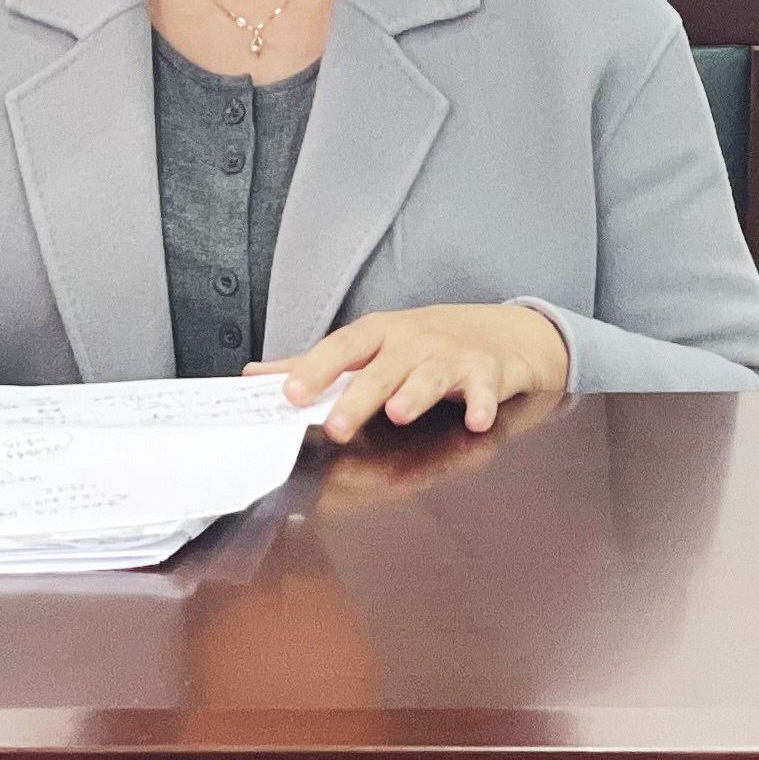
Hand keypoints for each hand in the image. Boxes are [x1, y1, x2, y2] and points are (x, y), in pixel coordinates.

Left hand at [247, 302, 569, 442]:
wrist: (502, 332)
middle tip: (336, 427)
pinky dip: (481, 403)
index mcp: (378, 335)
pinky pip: (484, 389)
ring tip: (399, 413)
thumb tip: (256, 375)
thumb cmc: (424, 342)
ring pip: (430, 375)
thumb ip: (316, 364)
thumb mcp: (372, 345)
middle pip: (382, 369)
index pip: (341, 348)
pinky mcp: (487, 372)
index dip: (315, 369)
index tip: (289, 394)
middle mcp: (412, 341)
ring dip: (415, 392)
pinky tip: (475, 421)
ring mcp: (451, 355)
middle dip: (359, 397)